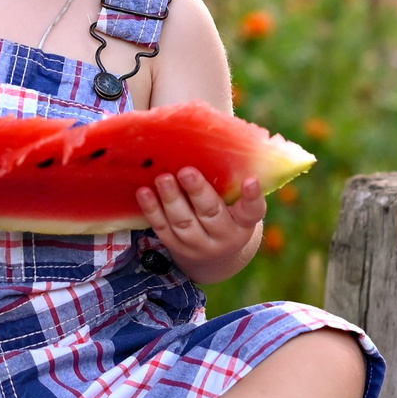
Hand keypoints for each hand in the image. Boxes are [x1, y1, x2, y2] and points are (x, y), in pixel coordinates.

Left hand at [138, 167, 265, 270]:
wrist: (214, 259)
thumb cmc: (227, 217)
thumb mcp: (237, 206)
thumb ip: (231, 182)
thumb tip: (216, 139)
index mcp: (244, 223)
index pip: (253, 211)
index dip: (252, 196)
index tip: (251, 180)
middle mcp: (224, 236)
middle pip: (211, 214)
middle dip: (198, 192)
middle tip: (186, 171)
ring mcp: (199, 245)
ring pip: (184, 223)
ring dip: (171, 200)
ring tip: (163, 178)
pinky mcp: (176, 247)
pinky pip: (162, 229)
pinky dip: (152, 210)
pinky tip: (143, 192)